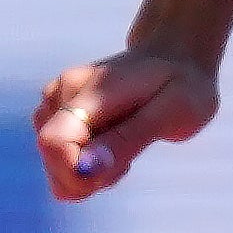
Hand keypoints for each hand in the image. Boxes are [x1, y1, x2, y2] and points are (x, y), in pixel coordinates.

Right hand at [36, 47, 216, 198]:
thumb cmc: (182, 85)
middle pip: (51, 158)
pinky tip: (115, 146)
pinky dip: (89, 165)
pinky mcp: (60, 115)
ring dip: (91, 172)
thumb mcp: (171, 113)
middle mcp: (60, 94)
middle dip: (91, 175)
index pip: (51, 142)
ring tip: (127, 145)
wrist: (177, 58)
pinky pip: (63, 159)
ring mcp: (56, 104)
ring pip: (56, 164)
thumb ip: (127, 140)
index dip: (76, 172)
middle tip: (131, 155)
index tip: (120, 170)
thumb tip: (86, 169)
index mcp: (84, 91)